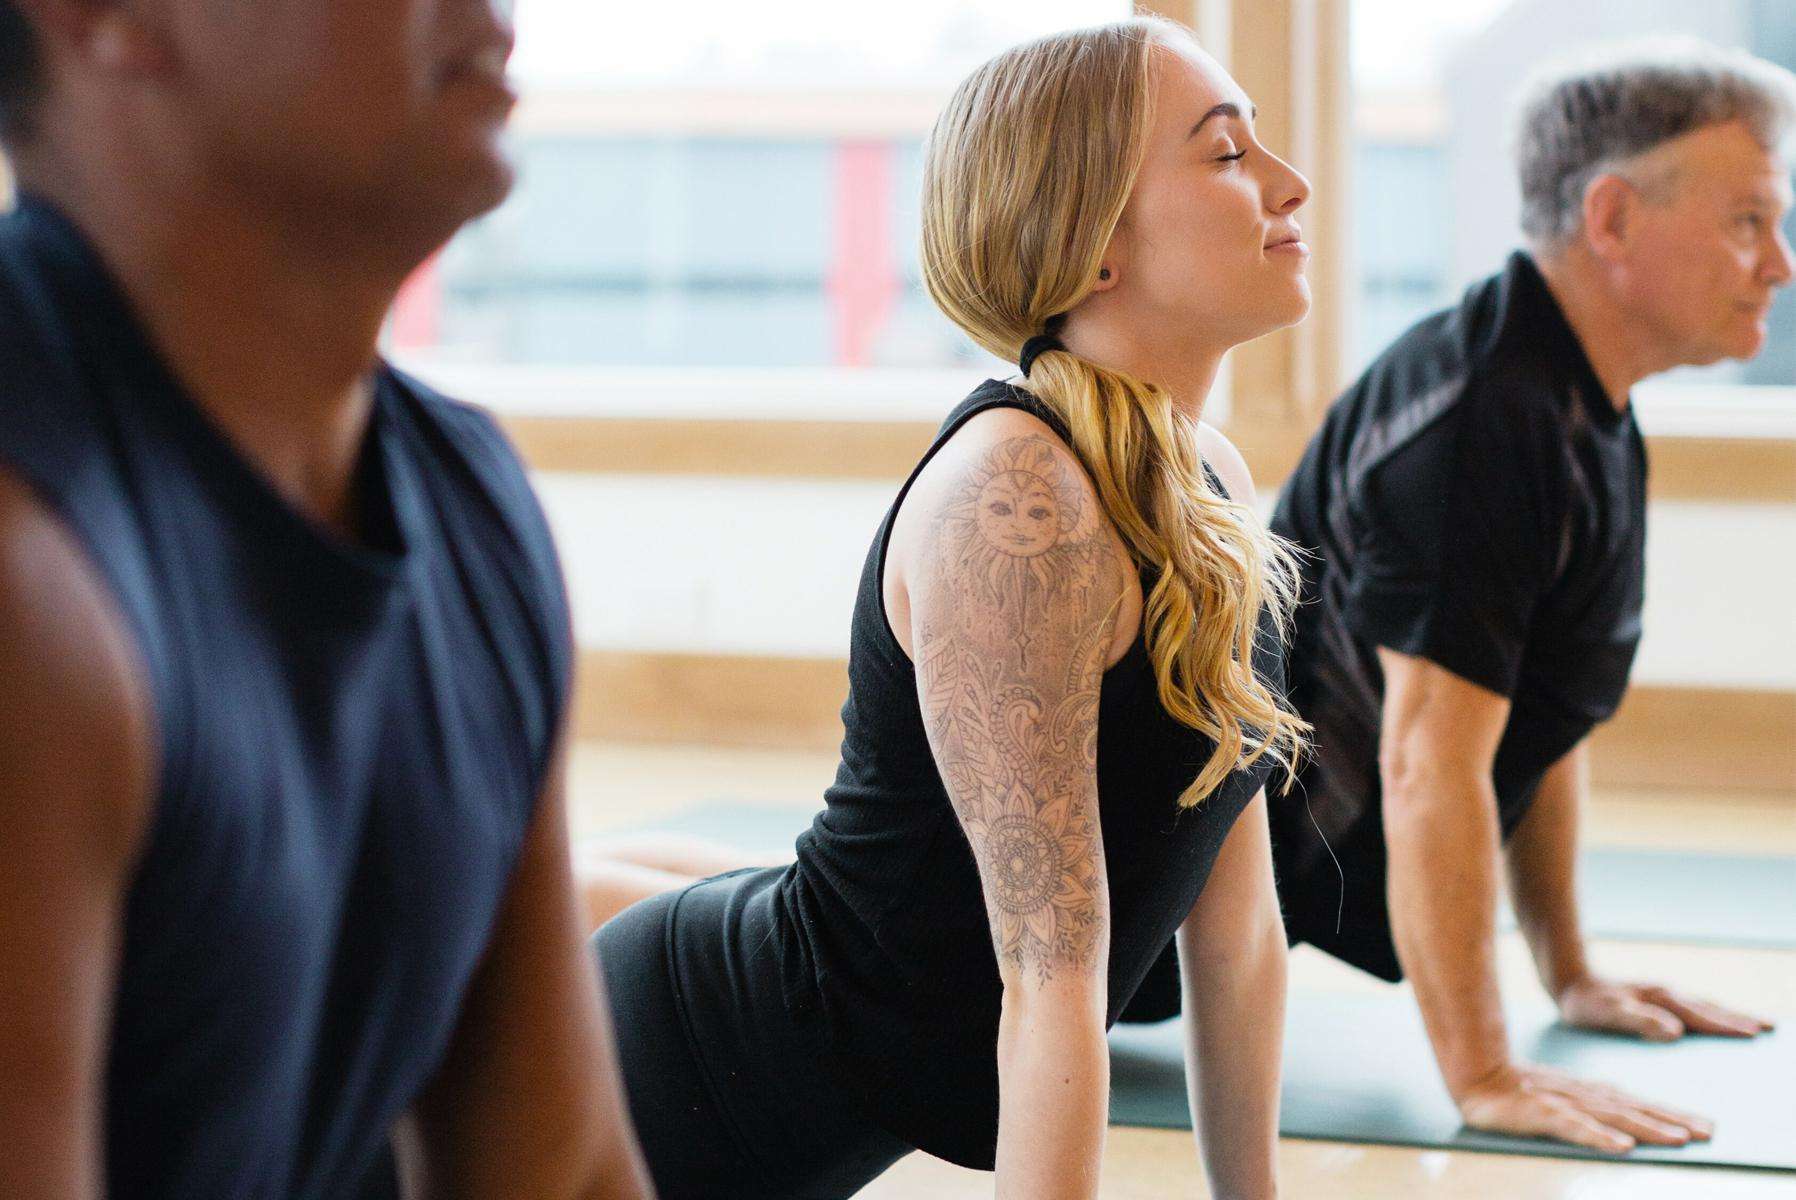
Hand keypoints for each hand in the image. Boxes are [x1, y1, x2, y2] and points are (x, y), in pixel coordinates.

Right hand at [1456, 1061, 1711, 1153]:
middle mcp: (1585, 1096)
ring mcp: (1564, 1104)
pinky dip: (1599, 1136)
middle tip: (1708, 1134)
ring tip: (1679, 1140)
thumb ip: (1593, 1110)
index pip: (1640, 1106)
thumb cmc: (1519, 1092)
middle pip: (1636, 1112)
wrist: (1476, 1077)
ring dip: (1648, 1129)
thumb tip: (1627, 1127)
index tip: (1706, 1129)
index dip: (1673, 1116)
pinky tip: (1620, 1146)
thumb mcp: (1563, 1099)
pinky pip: (1574, 1128)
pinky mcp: (1542, 1114)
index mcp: (1591, 1094)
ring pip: (1614, 1119)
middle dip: (1674, 1122)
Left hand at [1558, 977, 1775, 1040]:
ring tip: (1756, 1024)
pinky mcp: (1656, 999)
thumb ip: (1639, 1021)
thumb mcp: (1607, 1014)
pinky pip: (1693, 1007)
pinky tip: (1716, 1021)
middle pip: (1711, 1009)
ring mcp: (1663, 994)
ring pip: (1705, 1006)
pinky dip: (1712, 1013)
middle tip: (1772, 1028)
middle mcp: (1667, 994)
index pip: (1702, 1017)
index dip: (1729, 1026)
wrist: (1567, 981)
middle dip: (1740, 1019)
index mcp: (1661, 1000)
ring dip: (1730, 1015)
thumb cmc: (1585, 1003)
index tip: (1756, 1034)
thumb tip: (1675, 1032)